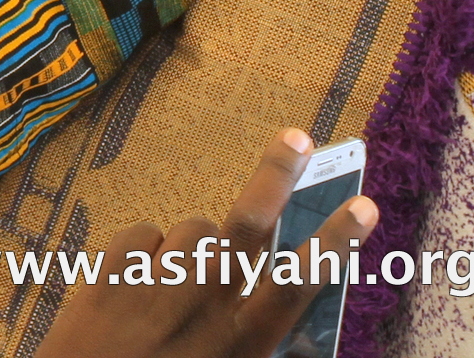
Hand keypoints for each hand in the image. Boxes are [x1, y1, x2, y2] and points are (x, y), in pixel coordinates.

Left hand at [43, 128, 376, 357]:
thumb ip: (263, 344)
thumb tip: (295, 317)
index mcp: (244, 341)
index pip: (300, 283)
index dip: (335, 242)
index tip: (365, 207)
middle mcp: (204, 306)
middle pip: (247, 224)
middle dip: (275, 175)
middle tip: (296, 137)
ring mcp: (153, 285)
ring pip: (193, 229)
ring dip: (194, 244)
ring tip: (176, 284)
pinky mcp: (108, 272)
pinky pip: (142, 234)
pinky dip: (146, 249)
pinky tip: (136, 282)